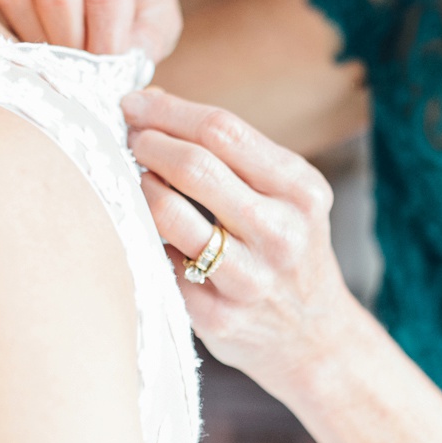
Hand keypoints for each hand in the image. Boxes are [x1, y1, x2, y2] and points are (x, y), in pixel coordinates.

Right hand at [0, 0, 181, 59]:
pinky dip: (2, 27)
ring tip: (61, 58)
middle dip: (69, 45)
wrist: (116, 11)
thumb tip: (112, 72)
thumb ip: (141, 47)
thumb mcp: (157, 33)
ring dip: (37, 40)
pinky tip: (32, 43)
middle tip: (82, 73)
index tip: (105, 75)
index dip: (102, 41)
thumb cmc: (139, 21)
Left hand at [123, 89, 360, 395]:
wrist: (312, 339)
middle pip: (194, 166)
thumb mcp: (285, 194)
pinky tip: (148, 232)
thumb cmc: (286, 250)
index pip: (223, 131)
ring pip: (170, 215)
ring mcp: (249, 279)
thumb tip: (154, 103)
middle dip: (148, 143)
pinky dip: (147, 239)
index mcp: (301, 190)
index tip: (134, 104)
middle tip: (128, 139)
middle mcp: (281, 233)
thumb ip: (231, 151)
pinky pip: (162, 261)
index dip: (168, 111)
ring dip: (139, 188)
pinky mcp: (216, 316)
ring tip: (135, 180)